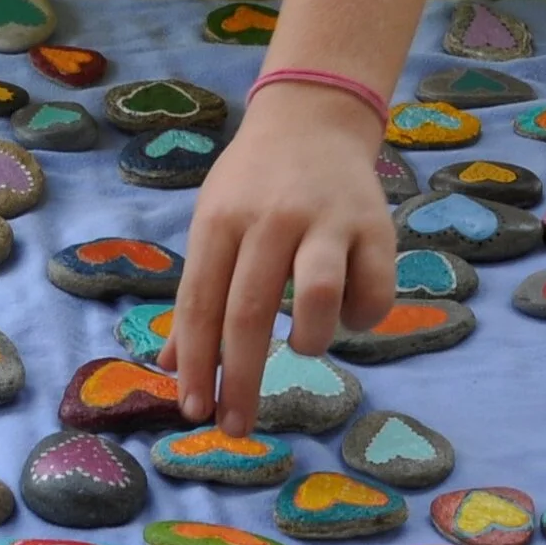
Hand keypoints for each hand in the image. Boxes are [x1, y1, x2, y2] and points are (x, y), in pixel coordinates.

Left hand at [163, 88, 394, 436]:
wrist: (314, 118)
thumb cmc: (253, 184)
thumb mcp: (212, 223)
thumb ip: (196, 295)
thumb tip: (171, 366)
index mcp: (222, 219)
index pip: (201, 302)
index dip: (197, 362)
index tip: (194, 410)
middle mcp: (271, 218)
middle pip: (249, 310)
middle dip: (242, 380)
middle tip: (237, 426)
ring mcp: (325, 220)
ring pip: (316, 296)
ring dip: (308, 340)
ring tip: (302, 346)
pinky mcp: (374, 226)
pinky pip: (373, 292)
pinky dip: (361, 318)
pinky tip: (348, 315)